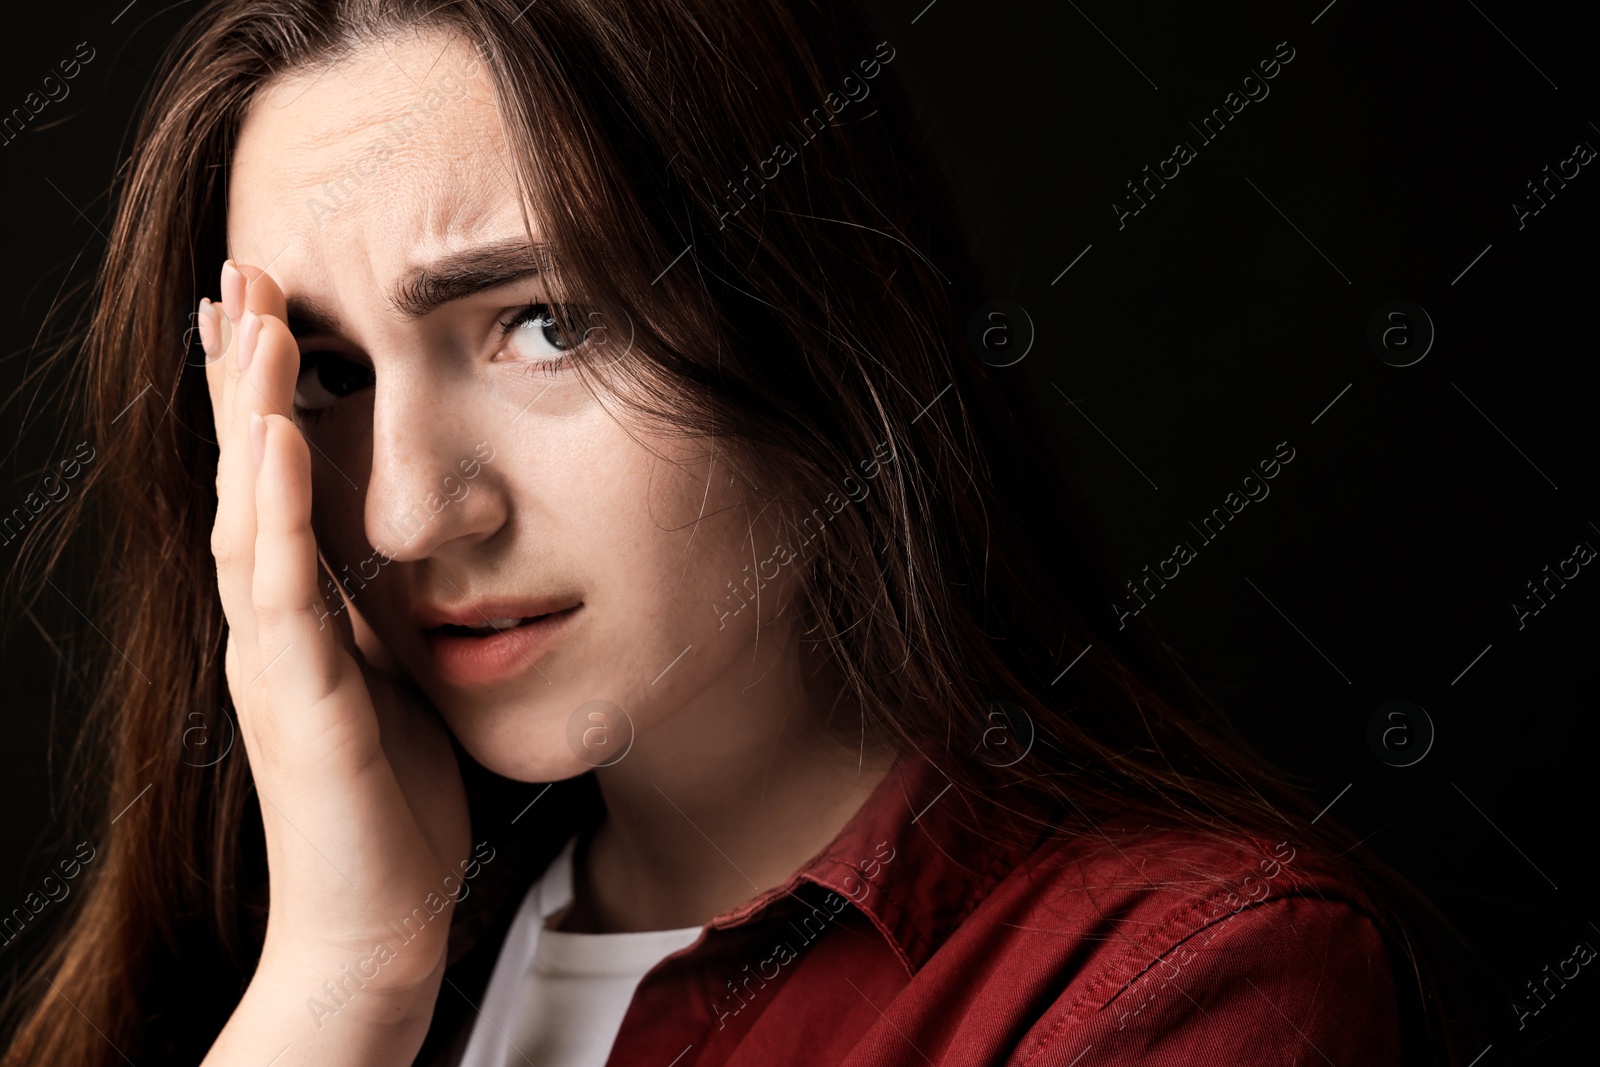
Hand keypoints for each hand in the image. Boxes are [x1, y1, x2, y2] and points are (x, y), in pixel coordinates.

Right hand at [198, 260, 470, 1021]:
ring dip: (248, 412)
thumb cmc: (392, 809)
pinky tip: (284, 435)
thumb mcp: (394, 686)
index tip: (265, 316)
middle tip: (239, 277)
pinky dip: (280, 508)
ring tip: (251, 318)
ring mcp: (271, 659)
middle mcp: (266, 627)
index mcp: (293, 621)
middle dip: (239, 377)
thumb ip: (385, 620)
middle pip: (243, 477)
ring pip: (247, 511)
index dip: (260, 401)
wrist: (375, 922)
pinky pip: (283, 588)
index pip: (269, 487)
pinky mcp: (297, 699)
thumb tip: (414, 560)